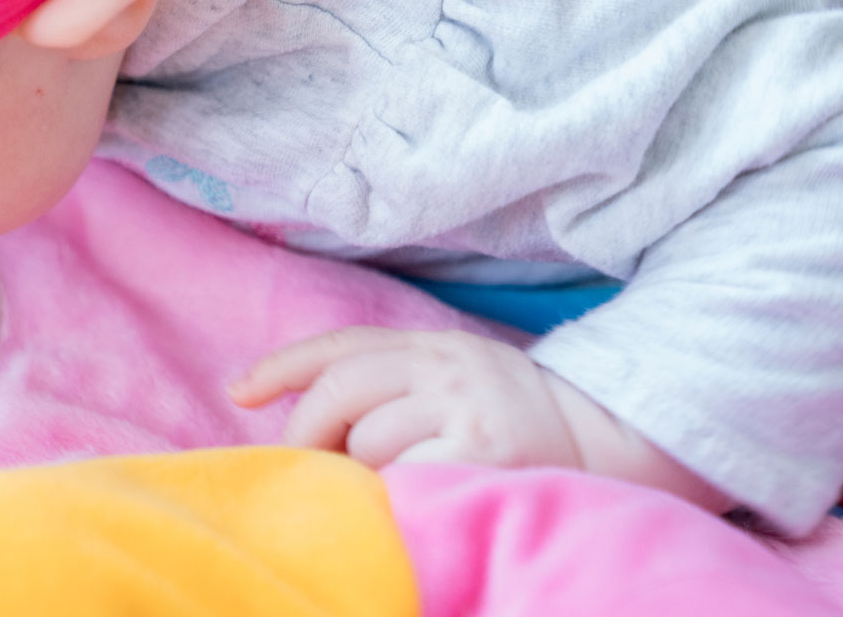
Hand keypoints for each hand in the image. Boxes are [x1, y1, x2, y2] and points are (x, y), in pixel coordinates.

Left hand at [228, 326, 583, 468]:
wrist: (601, 442)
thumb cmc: (502, 424)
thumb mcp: (446, 382)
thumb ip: (380, 384)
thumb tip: (274, 407)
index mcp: (431, 345)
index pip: (341, 345)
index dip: (282, 366)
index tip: (240, 392)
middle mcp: (445, 366)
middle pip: (341, 388)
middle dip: (311, 433)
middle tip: (315, 468)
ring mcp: (465, 408)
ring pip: (368, 439)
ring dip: (361, 471)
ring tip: (389, 485)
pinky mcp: (483, 453)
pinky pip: (405, 475)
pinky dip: (394, 492)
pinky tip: (413, 498)